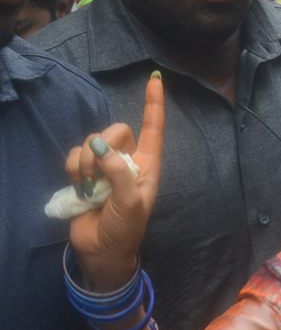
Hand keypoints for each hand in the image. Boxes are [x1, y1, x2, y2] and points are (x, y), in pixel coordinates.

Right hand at [67, 74, 164, 290]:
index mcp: (148, 164)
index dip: (154, 103)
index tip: (156, 78)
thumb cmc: (125, 228)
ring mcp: (105, 166)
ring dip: (86, 163)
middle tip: (99, 174)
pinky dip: (74, 169)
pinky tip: (79, 188)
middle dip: (103, 146)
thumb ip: (119, 172)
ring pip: (92, 142)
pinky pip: (75, 156)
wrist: (101, 251)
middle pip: (116, 130)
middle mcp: (128, 160)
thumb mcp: (130, 202)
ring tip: (89, 188)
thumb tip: (101, 145)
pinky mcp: (85, 174)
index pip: (153, 127)